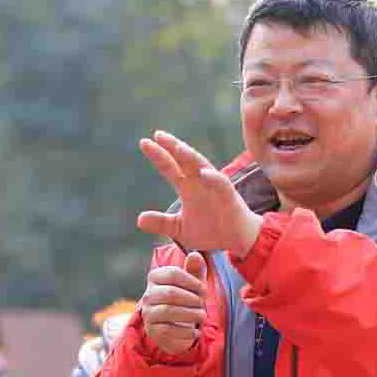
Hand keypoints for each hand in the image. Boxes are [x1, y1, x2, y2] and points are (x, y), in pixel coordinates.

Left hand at [138, 131, 261, 256]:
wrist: (237, 241)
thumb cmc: (211, 231)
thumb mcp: (180, 230)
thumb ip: (162, 223)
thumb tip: (139, 220)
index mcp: (188, 188)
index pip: (170, 168)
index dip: (158, 156)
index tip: (144, 142)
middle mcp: (200, 183)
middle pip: (185, 160)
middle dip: (173, 147)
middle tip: (158, 135)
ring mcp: (215, 188)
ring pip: (203, 167)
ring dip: (191, 157)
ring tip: (177, 147)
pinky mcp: (229, 198)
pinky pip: (222, 185)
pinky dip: (214, 178)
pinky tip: (203, 173)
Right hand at [142, 251, 207, 354]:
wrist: (175, 329)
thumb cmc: (186, 301)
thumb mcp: (193, 285)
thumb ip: (195, 270)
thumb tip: (196, 255)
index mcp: (156, 277)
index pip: (173, 274)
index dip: (192, 281)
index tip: (204, 290)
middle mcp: (148, 295)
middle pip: (170, 293)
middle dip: (192, 299)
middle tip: (203, 304)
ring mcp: (148, 314)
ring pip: (169, 311)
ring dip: (191, 314)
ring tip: (202, 316)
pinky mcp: (152, 331)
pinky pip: (169, 330)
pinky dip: (187, 331)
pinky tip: (196, 331)